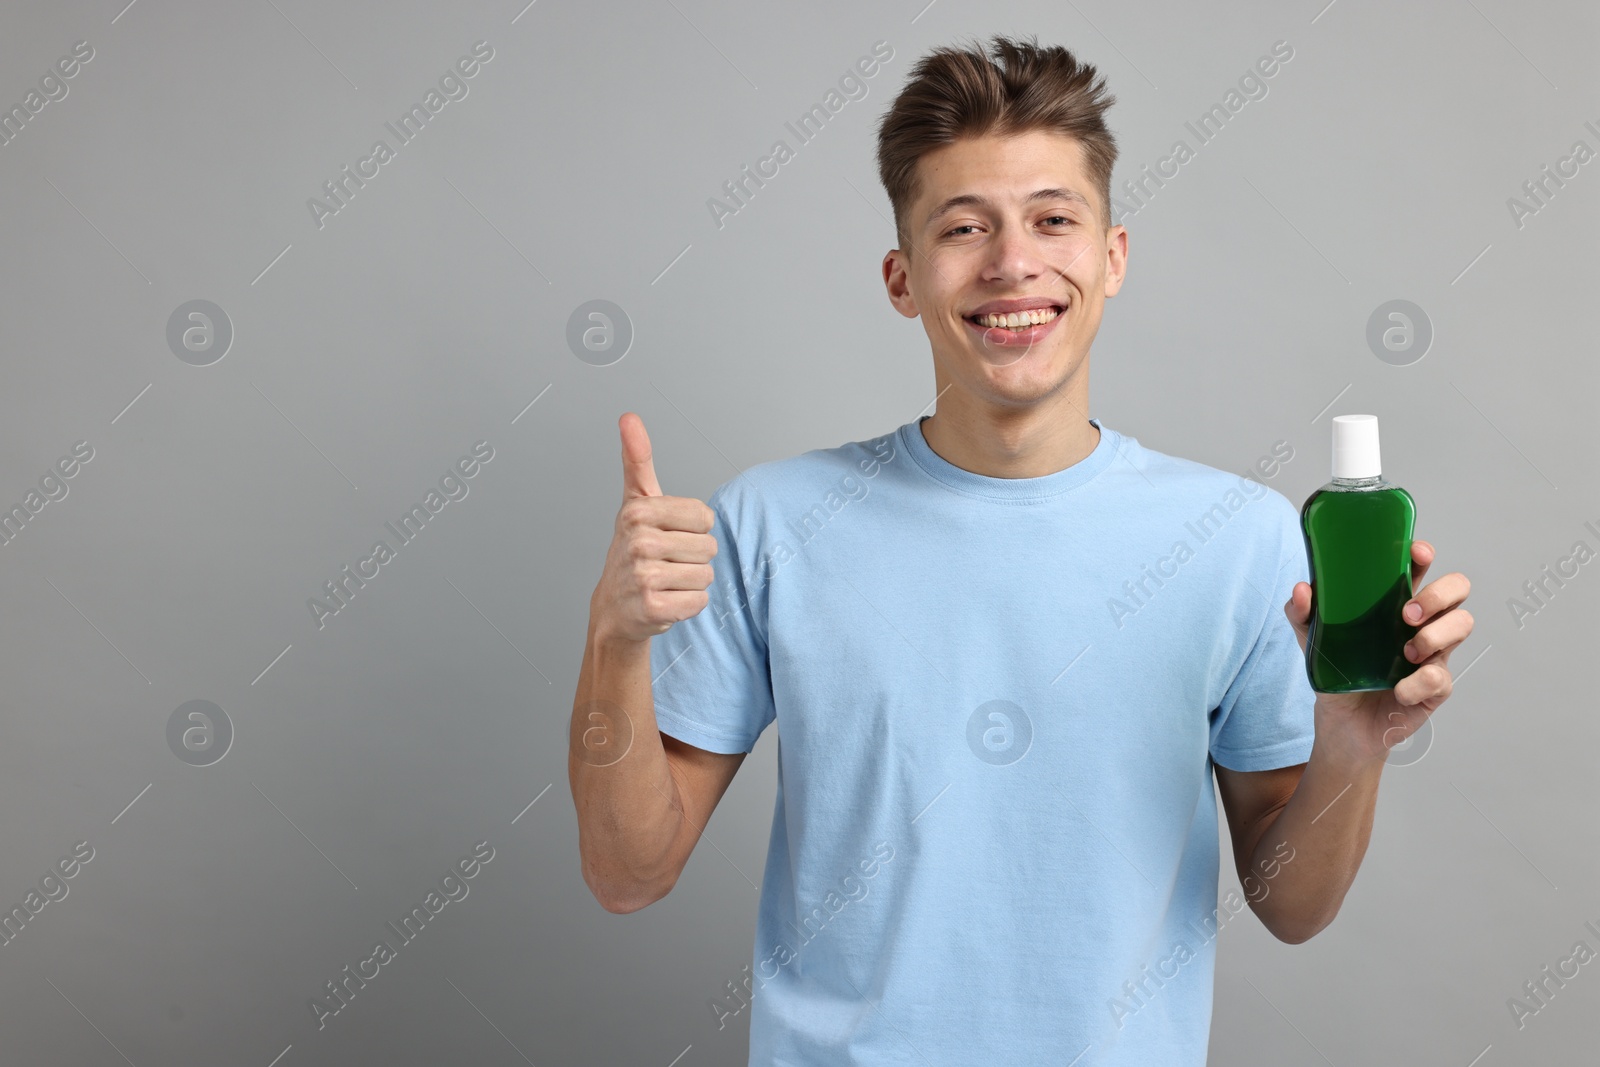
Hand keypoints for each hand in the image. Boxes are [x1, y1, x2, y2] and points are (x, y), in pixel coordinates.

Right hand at [590, 413, 718, 644]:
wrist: (614, 608)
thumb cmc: (633, 550)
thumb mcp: (635, 502)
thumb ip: (637, 459)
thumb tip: (629, 417)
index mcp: (639, 512)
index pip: (705, 518)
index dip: (693, 530)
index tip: (668, 535)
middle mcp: (639, 542)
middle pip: (709, 548)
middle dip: (693, 558)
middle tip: (665, 562)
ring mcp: (644, 577)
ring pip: (706, 576)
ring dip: (691, 582)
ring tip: (665, 581)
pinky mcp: (654, 609)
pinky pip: (699, 602)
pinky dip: (688, 606)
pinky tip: (665, 600)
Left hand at [1283, 539, 1473, 765]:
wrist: (1342, 722)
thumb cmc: (1336, 671)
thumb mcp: (1312, 638)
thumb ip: (1302, 612)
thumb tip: (1302, 589)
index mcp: (1394, 602)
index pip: (1420, 568)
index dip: (1424, 556)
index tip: (1416, 553)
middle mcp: (1420, 622)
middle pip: (1457, 589)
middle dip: (1439, 594)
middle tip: (1407, 614)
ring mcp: (1433, 652)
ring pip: (1462, 624)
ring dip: (1435, 635)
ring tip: (1406, 652)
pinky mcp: (1435, 686)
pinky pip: (1441, 677)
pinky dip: (1417, 683)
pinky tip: (1397, 690)